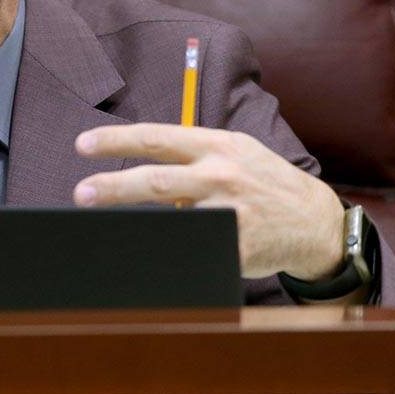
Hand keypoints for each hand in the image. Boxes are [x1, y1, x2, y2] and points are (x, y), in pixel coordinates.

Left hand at [73, 123, 344, 279]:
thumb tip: (140, 154)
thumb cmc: (262, 181)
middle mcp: (221, 175)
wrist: (313, 220)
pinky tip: (142, 255)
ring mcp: (229, 212)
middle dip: (112, 187)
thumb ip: (193, 150)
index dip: (116, 140)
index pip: (157, 138)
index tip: (83, 145)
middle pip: (155, 180)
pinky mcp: (235, 246)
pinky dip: (164, 251)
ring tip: (102, 230)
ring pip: (169, 218)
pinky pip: (191, 248)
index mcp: (216, 146)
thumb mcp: (235, 150)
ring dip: (132, 225)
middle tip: (81, 194)